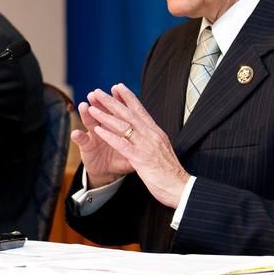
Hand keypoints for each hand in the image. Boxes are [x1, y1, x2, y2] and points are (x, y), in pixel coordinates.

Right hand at [72, 96, 134, 187]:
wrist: (107, 172)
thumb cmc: (121, 159)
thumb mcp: (135, 152)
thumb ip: (142, 144)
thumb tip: (157, 139)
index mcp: (118, 126)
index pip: (119, 110)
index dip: (119, 100)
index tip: (118, 88)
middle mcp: (104, 127)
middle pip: (102, 112)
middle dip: (100, 102)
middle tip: (96, 92)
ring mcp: (93, 137)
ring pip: (89, 122)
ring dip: (85, 114)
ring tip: (84, 106)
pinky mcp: (86, 148)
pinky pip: (82, 142)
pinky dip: (78, 137)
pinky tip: (76, 133)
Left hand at [81, 84, 189, 208]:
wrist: (181, 188)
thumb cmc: (171, 172)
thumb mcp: (162, 150)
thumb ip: (153, 140)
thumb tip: (148, 132)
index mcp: (157, 132)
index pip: (141, 110)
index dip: (128, 98)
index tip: (117, 86)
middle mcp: (152, 135)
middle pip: (129, 113)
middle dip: (112, 101)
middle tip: (98, 91)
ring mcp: (147, 146)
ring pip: (124, 126)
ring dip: (106, 116)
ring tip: (92, 107)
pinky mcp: (141, 159)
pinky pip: (122, 144)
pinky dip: (109, 136)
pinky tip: (97, 130)